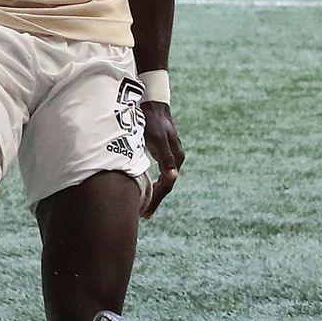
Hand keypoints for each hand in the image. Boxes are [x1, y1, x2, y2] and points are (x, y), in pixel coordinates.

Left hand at [141, 102, 184, 217]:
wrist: (154, 105)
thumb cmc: (152, 122)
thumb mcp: (156, 140)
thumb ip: (165, 158)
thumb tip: (173, 177)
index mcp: (175, 158)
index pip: (167, 185)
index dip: (156, 200)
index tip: (145, 213)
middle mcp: (176, 159)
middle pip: (167, 185)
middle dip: (156, 200)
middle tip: (144, 215)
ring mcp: (173, 156)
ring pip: (166, 180)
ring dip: (156, 192)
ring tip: (145, 205)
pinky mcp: (167, 153)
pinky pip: (164, 173)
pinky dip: (157, 182)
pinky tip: (149, 186)